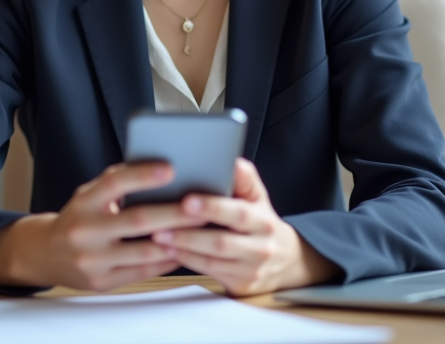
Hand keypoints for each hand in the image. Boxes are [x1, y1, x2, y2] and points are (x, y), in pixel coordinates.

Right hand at [7, 162, 206, 290]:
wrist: (46, 254)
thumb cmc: (78, 217)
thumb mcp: (88, 194)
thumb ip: (116, 183)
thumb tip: (157, 168)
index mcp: (83, 203)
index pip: (113, 183)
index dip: (142, 175)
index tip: (170, 168)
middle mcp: (85, 231)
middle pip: (137, 220)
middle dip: (174, 213)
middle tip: (201, 205)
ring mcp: (91, 260)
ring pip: (144, 251)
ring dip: (176, 240)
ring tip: (200, 230)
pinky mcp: (100, 282)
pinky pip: (142, 272)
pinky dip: (166, 261)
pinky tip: (183, 250)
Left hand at [150, 158, 339, 295]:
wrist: (285, 261)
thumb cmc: (261, 222)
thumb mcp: (258, 198)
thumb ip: (245, 178)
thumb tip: (231, 160)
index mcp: (264, 220)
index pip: (239, 213)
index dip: (213, 207)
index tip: (187, 200)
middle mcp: (261, 246)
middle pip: (222, 242)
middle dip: (189, 233)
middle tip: (160, 224)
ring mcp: (251, 269)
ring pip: (212, 260)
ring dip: (183, 248)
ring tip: (158, 237)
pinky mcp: (240, 284)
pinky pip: (209, 272)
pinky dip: (187, 260)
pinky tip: (169, 251)